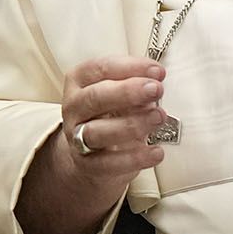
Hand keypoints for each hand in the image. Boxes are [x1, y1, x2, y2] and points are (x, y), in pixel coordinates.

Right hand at [53, 56, 168, 187]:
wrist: (90, 155)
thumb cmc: (109, 115)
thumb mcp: (119, 94)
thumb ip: (135, 85)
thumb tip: (156, 80)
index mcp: (79, 82)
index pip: (100, 68)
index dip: (130, 68)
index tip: (157, 71)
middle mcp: (74, 108)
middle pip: (95, 97)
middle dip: (128, 92)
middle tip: (156, 89)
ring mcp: (76, 137)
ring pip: (98, 131)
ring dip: (131, 124)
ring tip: (158, 117)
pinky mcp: (88, 165)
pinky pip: (109, 163)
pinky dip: (135, 158)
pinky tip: (156, 152)